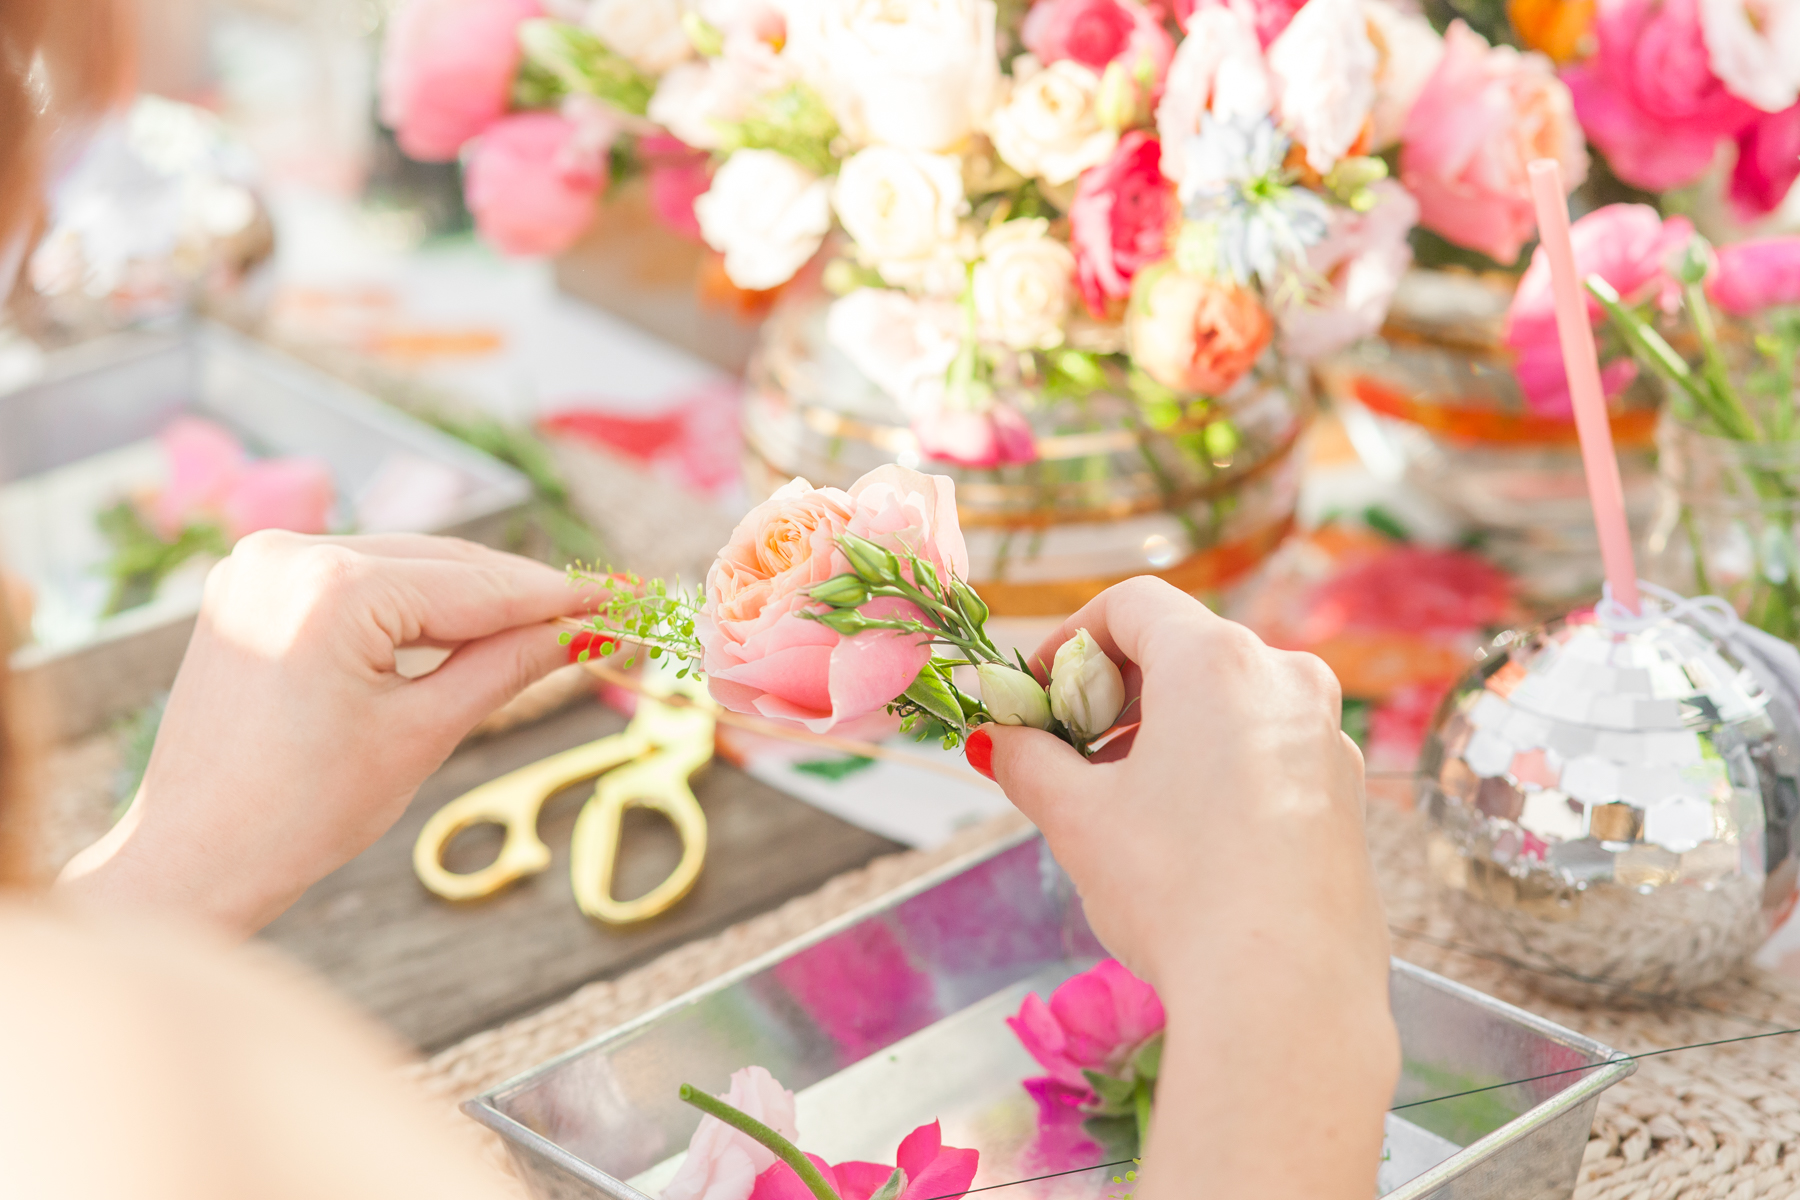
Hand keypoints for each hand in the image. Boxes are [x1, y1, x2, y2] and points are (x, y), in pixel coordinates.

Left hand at [58, 533, 595, 934]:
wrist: (191, 859)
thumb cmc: (301, 815)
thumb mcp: (423, 734)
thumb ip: (507, 666)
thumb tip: (586, 632)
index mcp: (330, 590)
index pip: (475, 586)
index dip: (558, 598)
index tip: (623, 600)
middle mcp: (289, 554)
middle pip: (443, 564)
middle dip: (521, 595)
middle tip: (601, 614)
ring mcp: (261, 563)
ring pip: (404, 566)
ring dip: (471, 598)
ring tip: (548, 626)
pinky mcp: (250, 583)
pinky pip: (359, 580)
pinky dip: (413, 604)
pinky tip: (467, 628)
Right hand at [973, 577, 1396, 1199]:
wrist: (1285, 994)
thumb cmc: (1176, 890)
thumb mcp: (1077, 818)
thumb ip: (1026, 760)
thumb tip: (996, 738)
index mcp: (1217, 661)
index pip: (1132, 606)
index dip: (1069, 640)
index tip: (1037, 694)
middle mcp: (1285, 679)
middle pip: (1183, 650)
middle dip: (1113, 693)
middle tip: (1066, 750)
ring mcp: (1326, 737)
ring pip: (1229, 704)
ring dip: (1164, 733)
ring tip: (1117, 801)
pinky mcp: (1347, 795)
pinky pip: (1268, 750)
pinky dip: (1216, 767)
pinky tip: (1183, 835)